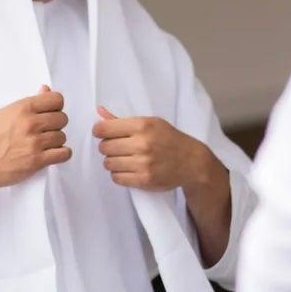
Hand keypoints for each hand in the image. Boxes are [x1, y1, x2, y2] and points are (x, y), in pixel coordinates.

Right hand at [0, 86, 68, 224]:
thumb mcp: (6, 113)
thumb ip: (29, 102)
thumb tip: (46, 90)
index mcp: (23, 108)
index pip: (56, 99)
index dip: (56, 106)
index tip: (51, 113)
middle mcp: (30, 123)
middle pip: (62, 118)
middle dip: (56, 125)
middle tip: (45, 131)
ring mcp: (35, 142)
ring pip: (62, 136)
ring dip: (56, 141)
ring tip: (43, 144)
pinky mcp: (37, 160)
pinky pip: (64, 154)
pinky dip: (61, 154)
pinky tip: (51, 153)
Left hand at [92, 106, 206, 192]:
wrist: (191, 161)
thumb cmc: (169, 139)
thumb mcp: (150, 123)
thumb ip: (123, 120)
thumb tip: (99, 111)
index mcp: (143, 126)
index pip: (104, 129)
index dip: (99, 131)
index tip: (102, 133)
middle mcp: (142, 144)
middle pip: (104, 147)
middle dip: (107, 147)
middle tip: (117, 147)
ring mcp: (143, 163)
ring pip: (108, 164)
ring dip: (113, 161)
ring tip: (124, 158)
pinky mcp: (144, 180)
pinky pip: (116, 178)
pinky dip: (119, 174)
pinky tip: (129, 169)